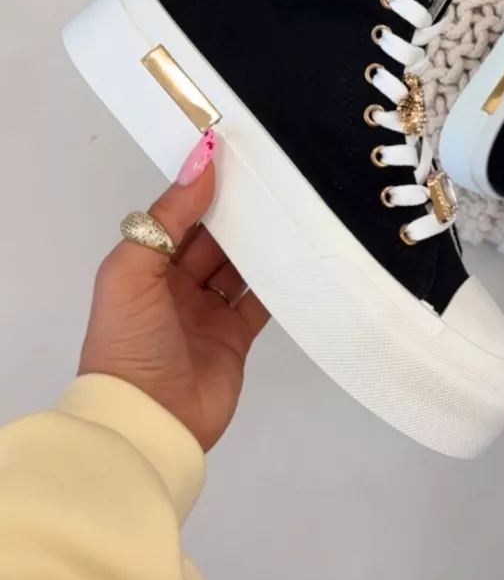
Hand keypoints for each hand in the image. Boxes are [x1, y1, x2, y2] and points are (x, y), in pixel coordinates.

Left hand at [79, 131, 268, 451]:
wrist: (148, 423)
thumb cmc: (129, 340)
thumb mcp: (132, 270)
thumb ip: (168, 217)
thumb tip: (201, 161)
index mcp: (145, 266)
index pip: (178, 217)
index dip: (203, 189)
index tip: (236, 156)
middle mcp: (176, 286)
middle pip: (213, 239)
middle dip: (238, 212)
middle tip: (275, 176)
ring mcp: (207, 313)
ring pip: (239, 265)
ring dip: (261, 242)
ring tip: (293, 207)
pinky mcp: (236, 338)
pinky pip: (261, 301)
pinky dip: (279, 280)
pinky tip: (299, 255)